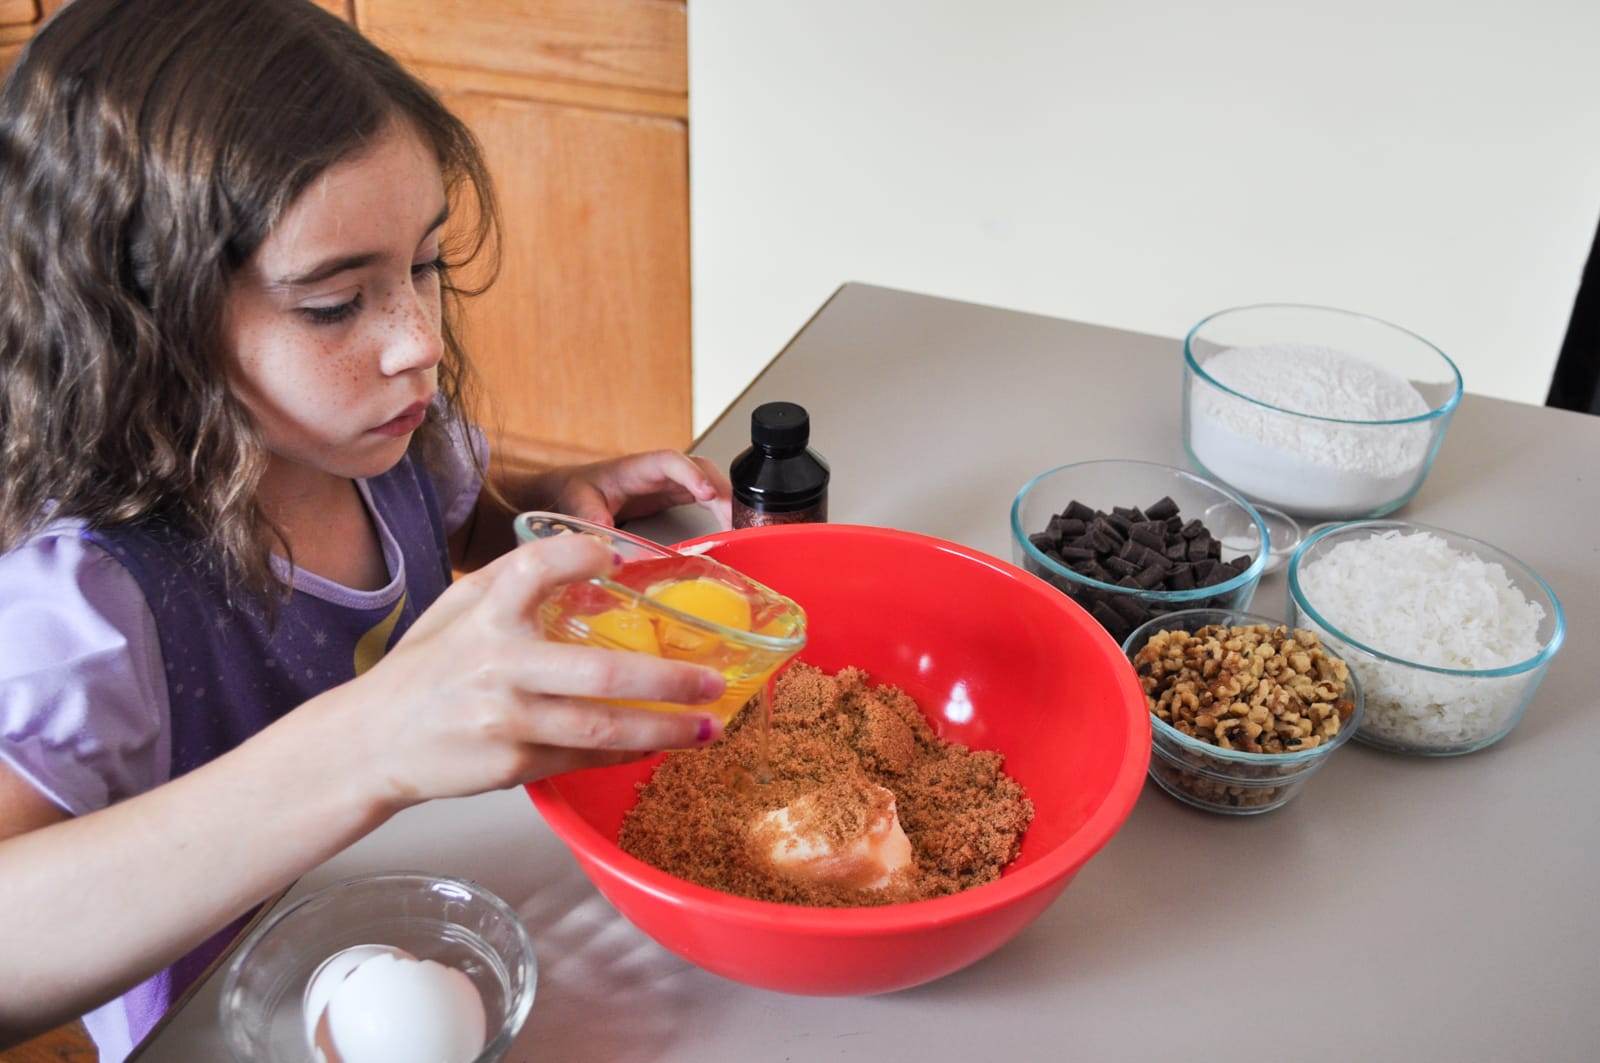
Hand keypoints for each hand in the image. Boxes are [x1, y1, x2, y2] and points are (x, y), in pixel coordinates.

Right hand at [324, 534, 726, 812]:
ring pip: (602, 727)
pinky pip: (583, 758)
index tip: (613, 554)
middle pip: (601, 672)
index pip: (533, 568)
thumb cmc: (423, 670)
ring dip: (665, 728)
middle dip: (669, 679)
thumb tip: (590, 556)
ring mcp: (506, 720)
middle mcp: (497, 666)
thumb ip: (512, 581)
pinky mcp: (510, 764)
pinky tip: (658, 743)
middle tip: (712, 679)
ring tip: (707, 725)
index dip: (575, 555)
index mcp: (484, 615)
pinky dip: (627, 751)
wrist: (371, 741)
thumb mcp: (456, 608)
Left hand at [547, 450, 731, 528]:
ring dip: (728, 502)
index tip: (708, 493)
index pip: (672, 461)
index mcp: (638, 467)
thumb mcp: (579, 500)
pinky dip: (722, 511)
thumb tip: (602, 530)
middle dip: (723, 490)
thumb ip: (590, 513)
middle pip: (701, 469)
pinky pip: (707, 498)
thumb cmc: (577, 488)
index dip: (692, 474)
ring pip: (710, 482)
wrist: (573, 491)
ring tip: (740, 529)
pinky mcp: (676, 496)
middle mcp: (661, 471)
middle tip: (735, 519)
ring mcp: (671, 482)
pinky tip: (731, 530)